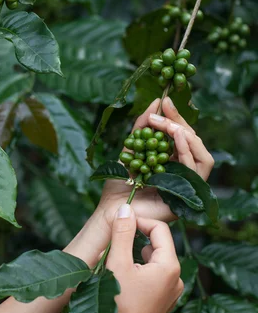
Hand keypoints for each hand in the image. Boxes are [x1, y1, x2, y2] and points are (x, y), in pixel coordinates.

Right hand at [87, 206, 183, 312]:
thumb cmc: (118, 304)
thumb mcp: (118, 262)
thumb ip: (123, 233)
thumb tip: (126, 208)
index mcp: (170, 267)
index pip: (159, 229)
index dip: (139, 221)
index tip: (120, 222)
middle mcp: (176, 279)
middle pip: (157, 244)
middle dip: (135, 238)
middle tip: (114, 241)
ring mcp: (170, 292)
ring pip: (153, 260)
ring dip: (134, 254)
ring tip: (114, 260)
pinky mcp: (161, 302)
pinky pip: (152, 275)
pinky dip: (137, 269)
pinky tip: (121, 276)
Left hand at [97, 97, 213, 223]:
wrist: (110, 210)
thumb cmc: (118, 184)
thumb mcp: (130, 148)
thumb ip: (142, 127)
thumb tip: (156, 102)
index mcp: (172, 163)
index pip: (183, 137)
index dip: (176, 118)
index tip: (164, 102)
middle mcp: (183, 174)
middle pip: (194, 144)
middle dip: (179, 123)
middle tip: (162, 112)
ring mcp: (187, 187)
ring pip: (203, 157)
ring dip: (186, 136)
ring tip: (169, 126)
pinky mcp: (187, 197)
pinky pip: (197, 171)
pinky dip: (188, 151)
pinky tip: (176, 138)